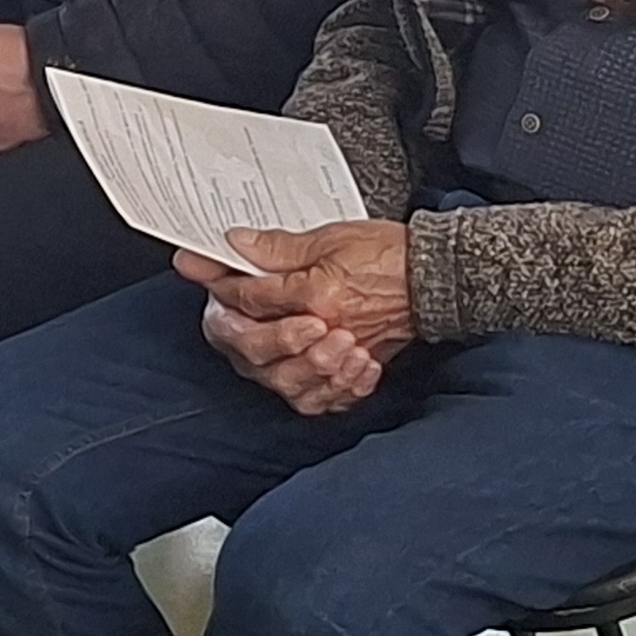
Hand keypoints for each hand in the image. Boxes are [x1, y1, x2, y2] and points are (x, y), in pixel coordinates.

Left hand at [189, 219, 418, 414]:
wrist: (439, 277)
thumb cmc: (389, 253)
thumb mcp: (329, 237)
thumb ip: (278, 247)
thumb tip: (235, 244)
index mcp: (317, 293)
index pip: (251, 297)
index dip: (220, 284)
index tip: (196, 269)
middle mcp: (329, 330)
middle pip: (262, 347)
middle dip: (238, 330)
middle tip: (224, 313)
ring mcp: (344, 355)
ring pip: (289, 381)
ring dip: (268, 364)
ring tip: (263, 344)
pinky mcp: (360, 369)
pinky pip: (326, 398)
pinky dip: (310, 391)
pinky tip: (299, 374)